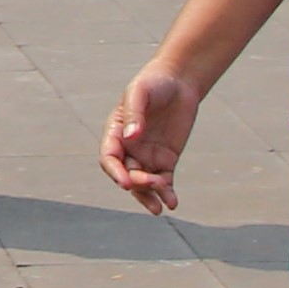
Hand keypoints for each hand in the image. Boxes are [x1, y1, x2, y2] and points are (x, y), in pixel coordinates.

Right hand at [101, 64, 199, 211]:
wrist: (179, 81)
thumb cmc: (154, 82)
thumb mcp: (140, 93)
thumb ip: (135, 114)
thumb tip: (132, 137)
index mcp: (115, 132)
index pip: (109, 158)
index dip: (115, 172)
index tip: (126, 182)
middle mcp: (129, 148)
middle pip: (128, 174)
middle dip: (138, 183)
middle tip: (154, 182)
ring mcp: (147, 155)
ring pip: (144, 183)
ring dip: (150, 195)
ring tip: (161, 206)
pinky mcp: (166, 159)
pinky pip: (164, 181)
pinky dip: (167, 193)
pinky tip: (172, 203)